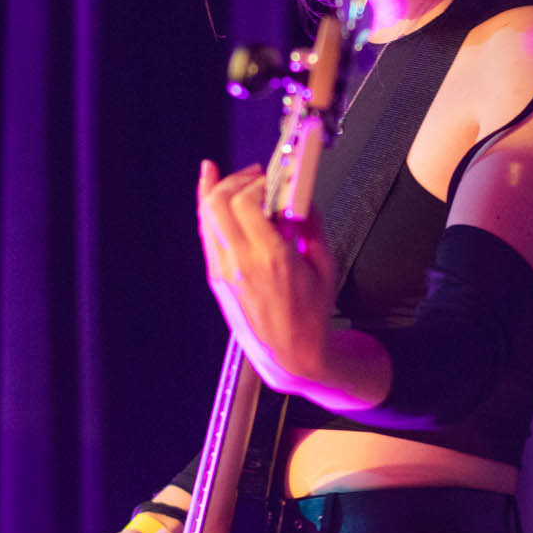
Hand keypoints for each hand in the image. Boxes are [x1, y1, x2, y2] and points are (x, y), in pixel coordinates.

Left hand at [196, 159, 338, 394]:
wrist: (289, 356)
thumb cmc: (308, 319)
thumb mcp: (325, 267)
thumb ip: (312, 226)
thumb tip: (302, 200)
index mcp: (271, 259)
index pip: (248, 202)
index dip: (260, 182)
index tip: (276, 181)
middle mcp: (241, 263)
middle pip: (218, 202)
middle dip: (236, 180)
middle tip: (256, 176)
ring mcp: (223, 270)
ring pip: (207, 215)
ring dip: (220, 189)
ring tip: (239, 180)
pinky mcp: (216, 276)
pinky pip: (207, 233)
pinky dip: (208, 207)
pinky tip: (210, 189)